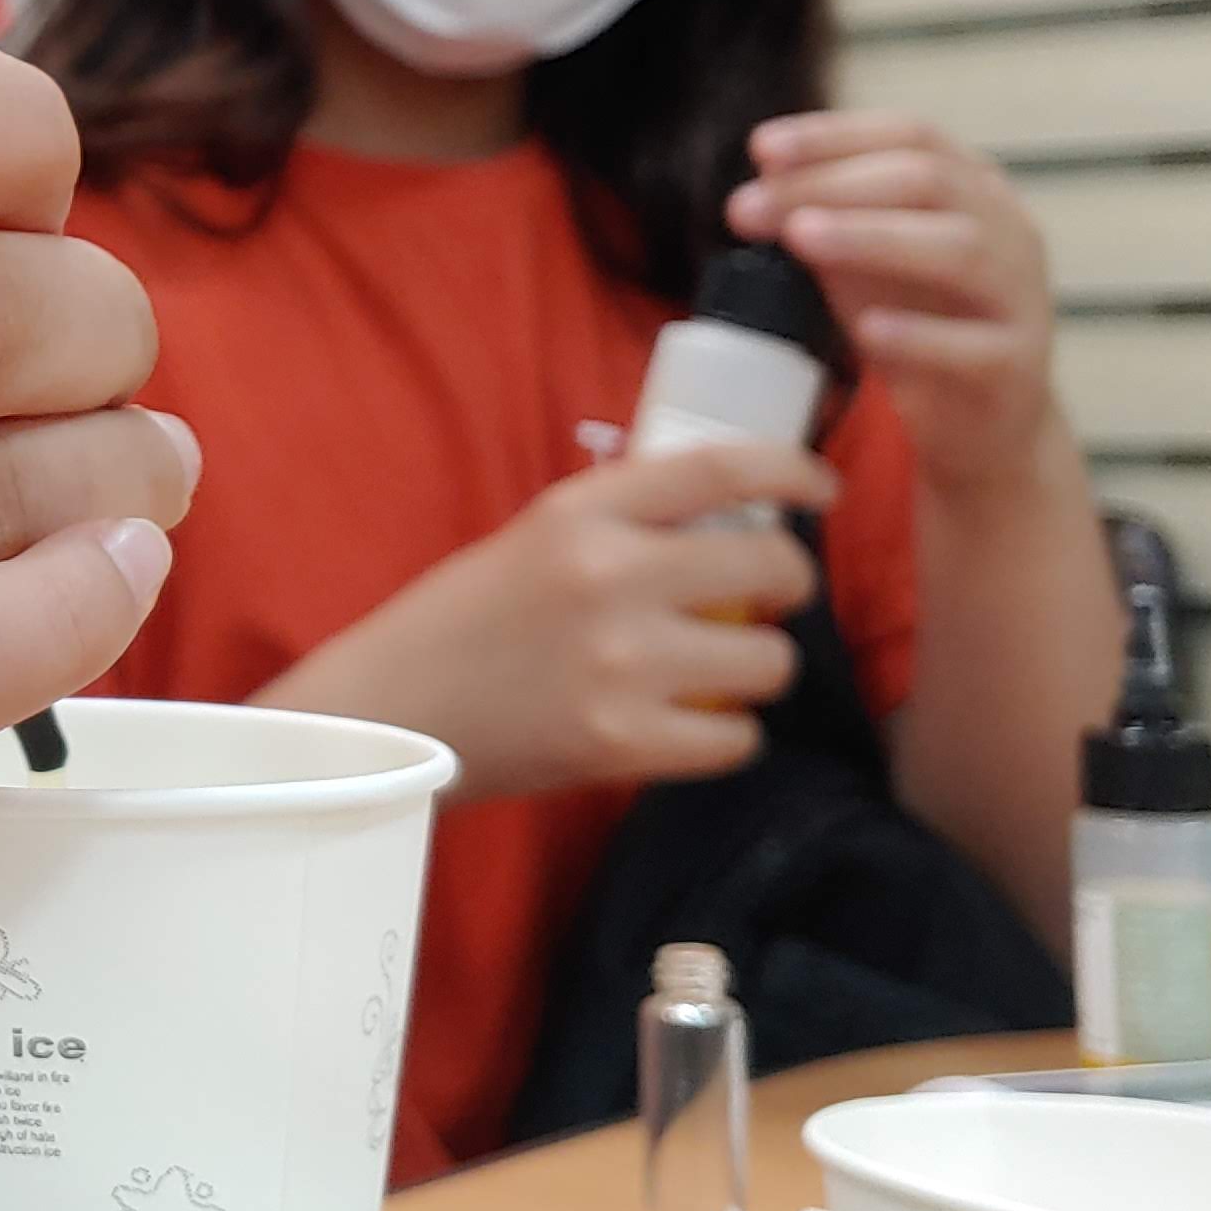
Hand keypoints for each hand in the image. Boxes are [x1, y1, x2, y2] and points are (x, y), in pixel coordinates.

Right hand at [269, 442, 832, 797]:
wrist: (388, 714)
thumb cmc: (459, 623)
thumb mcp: (532, 539)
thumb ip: (618, 522)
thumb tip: (725, 515)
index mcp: (580, 514)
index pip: (721, 467)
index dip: (794, 470)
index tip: (822, 487)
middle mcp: (610, 578)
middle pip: (772, 565)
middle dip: (790, 583)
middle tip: (769, 599)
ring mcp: (622, 665)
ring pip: (771, 661)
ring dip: (761, 667)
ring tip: (721, 671)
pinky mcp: (623, 743)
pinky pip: (738, 739)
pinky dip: (727, 736)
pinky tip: (693, 726)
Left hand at [729, 110, 1059, 493]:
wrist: (980, 424)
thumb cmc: (916, 325)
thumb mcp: (864, 265)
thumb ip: (824, 221)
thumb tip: (761, 176)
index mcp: (973, 189)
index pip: (911, 136)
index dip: (835, 136)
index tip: (762, 148)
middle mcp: (1008, 230)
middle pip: (930, 181)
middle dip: (831, 185)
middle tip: (749, 206)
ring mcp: (1021, 298)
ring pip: (962, 250)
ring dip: (874, 237)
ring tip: (802, 237)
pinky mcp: (1018, 368)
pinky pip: (975, 346)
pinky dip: (919, 336)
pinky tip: (867, 329)